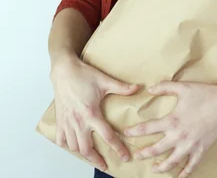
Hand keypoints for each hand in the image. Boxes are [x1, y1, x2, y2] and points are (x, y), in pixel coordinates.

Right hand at [50, 54, 140, 171]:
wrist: (64, 70)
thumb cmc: (83, 75)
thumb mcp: (104, 80)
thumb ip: (122, 87)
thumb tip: (138, 88)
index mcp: (91, 113)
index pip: (107, 136)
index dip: (118, 148)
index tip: (125, 157)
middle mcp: (78, 121)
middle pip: (87, 149)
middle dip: (97, 160)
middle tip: (105, 165)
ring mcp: (67, 122)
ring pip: (74, 147)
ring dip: (83, 153)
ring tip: (92, 156)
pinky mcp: (59, 120)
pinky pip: (61, 140)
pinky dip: (67, 146)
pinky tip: (74, 145)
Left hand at [124, 80, 216, 177]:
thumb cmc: (204, 94)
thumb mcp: (182, 87)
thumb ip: (165, 87)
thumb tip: (150, 89)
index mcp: (172, 120)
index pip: (148, 128)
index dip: (135, 131)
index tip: (126, 133)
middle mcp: (178, 136)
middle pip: (156, 149)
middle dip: (144, 153)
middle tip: (135, 156)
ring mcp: (190, 145)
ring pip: (171, 162)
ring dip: (161, 167)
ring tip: (154, 169)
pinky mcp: (201, 150)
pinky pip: (191, 166)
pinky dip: (184, 173)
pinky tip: (179, 177)